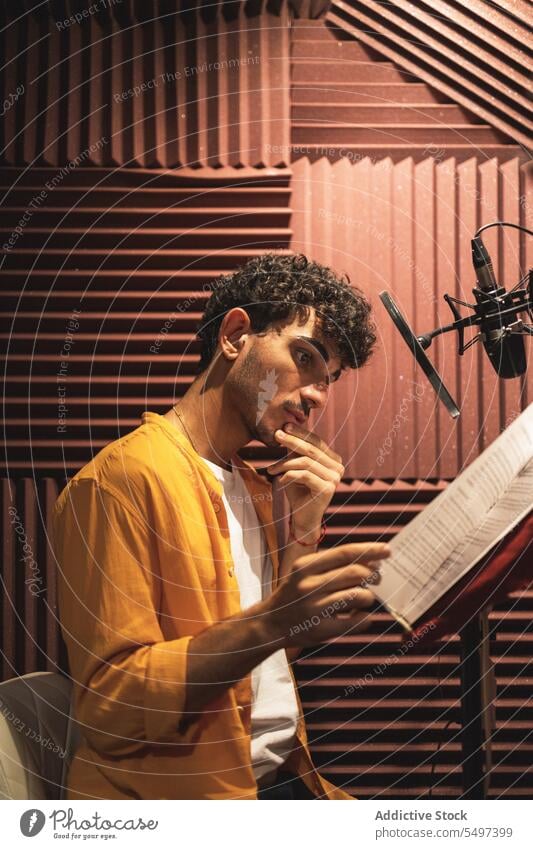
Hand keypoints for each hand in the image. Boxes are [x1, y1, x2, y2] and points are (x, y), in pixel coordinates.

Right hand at [264, 542, 389, 647]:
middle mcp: (308, 585)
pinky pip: (356, 622)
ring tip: (366, 598)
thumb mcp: (304, 573)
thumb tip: (371, 559)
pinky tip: (362, 616)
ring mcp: (314, 608)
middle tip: (379, 577)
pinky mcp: (320, 630)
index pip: (345, 553)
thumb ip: (331, 565)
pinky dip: (366, 618)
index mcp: (305, 566)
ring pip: (358, 596)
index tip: (387, 550)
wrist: (269, 623)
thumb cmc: (294, 594)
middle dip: (374, 574)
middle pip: (355, 573)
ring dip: (369, 596)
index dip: (369, 550)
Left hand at [266, 422, 343, 534]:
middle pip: (312, 449)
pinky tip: (279, 481)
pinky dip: (288, 476)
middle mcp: (338, 468)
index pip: (317, 441)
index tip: (284, 427)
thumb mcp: (295, 467)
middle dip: (292, 441)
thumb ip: (295, 452)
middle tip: (276, 435)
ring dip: (285, 463)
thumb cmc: (298, 492)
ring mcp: (335, 479)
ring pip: (306, 462)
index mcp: (334, 460)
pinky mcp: (327, 489)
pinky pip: (304, 475)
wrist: (302, 519)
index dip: (300, 433)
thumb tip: (286, 430)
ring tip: (271, 469)